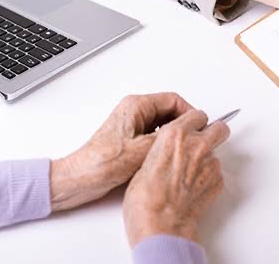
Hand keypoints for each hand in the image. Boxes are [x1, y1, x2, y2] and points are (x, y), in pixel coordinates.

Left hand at [50, 93, 193, 211]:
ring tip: (182, 148)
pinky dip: (165, 142)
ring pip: (164, 123)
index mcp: (136, 106)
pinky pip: (156, 134)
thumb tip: (190, 130)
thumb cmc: (100, 163)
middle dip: (183, 124)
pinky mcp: (131, 137)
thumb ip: (169, 137)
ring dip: (174, 134)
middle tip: (194, 138)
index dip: (190, 112)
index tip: (199, 126)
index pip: (173, 100)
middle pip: (170, 110)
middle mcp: (134, 111)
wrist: (79, 179)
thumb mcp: (142, 151)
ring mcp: (132, 124)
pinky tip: (167, 156)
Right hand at [123, 110, 229, 245]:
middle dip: (214, 132)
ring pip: (217, 152)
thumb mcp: (145, 161)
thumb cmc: (146, 198)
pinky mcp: (218, 180)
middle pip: (220, 128)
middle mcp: (196, 144)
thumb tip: (170, 150)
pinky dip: (209, 178)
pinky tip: (194, 188)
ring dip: (208, 159)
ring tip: (190, 175)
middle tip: (204, 142)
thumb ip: (164, 148)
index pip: (196, 115)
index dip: (195, 122)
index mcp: (175, 134)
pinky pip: (217, 173)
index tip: (193, 126)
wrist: (160, 223)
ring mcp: (210, 162)